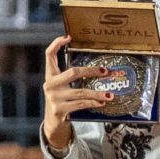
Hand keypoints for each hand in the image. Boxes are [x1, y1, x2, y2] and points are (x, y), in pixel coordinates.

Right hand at [40, 35, 109, 152]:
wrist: (53, 122)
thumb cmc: (63, 99)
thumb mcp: (63, 86)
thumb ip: (72, 77)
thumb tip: (100, 68)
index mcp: (50, 75)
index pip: (49, 55)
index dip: (56, 44)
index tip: (68, 37)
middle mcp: (50, 84)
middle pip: (73, 72)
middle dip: (92, 71)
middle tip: (106, 71)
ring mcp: (54, 97)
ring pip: (80, 92)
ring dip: (97, 93)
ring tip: (110, 94)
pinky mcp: (59, 109)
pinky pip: (80, 104)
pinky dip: (93, 103)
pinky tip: (102, 102)